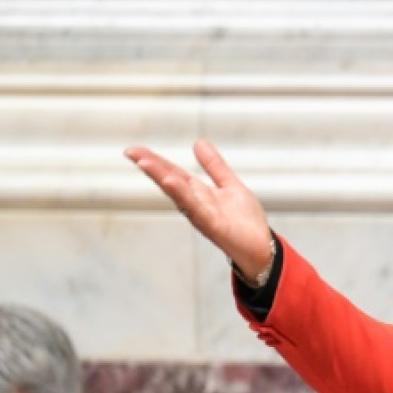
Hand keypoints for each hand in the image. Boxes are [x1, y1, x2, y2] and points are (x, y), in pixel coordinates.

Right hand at [124, 139, 274, 277]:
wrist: (262, 249)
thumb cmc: (247, 222)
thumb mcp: (230, 186)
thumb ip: (215, 166)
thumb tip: (199, 143)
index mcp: (199, 193)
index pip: (173, 173)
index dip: (155, 161)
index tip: (134, 150)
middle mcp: (195, 204)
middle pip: (170, 181)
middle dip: (151, 167)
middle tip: (131, 152)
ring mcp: (202, 216)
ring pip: (178, 194)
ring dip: (161, 178)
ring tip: (144, 163)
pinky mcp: (213, 226)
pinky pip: (195, 209)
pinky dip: (183, 196)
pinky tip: (172, 183)